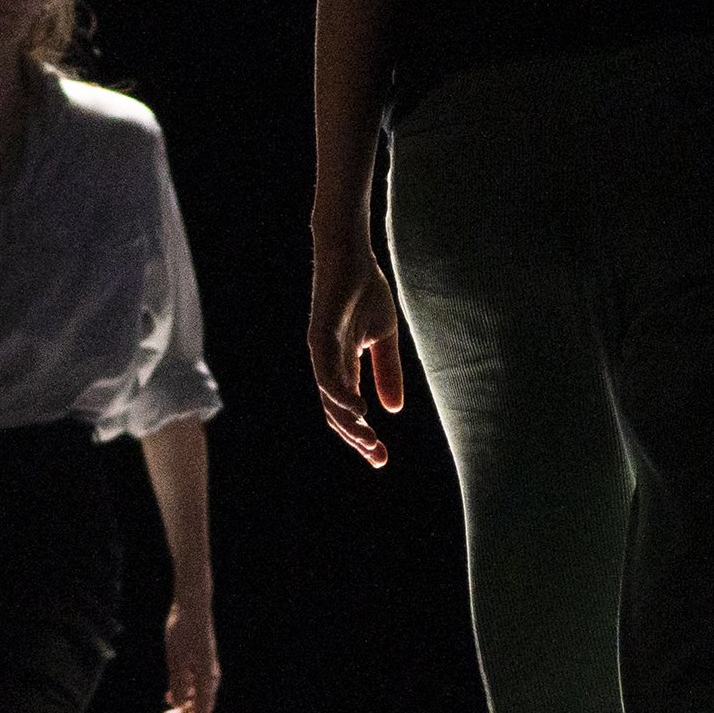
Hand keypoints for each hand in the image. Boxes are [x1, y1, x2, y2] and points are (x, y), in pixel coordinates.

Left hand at [159, 591, 221, 712]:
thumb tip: (178, 705)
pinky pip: (192, 689)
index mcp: (207, 679)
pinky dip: (180, 698)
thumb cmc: (183, 630)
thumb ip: (178, 682)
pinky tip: (167, 699)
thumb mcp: (176, 657)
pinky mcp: (198, 665)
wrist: (192, 606)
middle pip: (197, 712)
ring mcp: (204, 672)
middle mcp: (209, 678)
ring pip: (194, 701)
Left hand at [308, 225, 407, 468]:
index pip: (348, 411)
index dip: (363, 435)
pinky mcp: (319, 337)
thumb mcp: (385, 338)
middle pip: (335, 413)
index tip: (382, 458)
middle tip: (378, 457)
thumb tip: (394, 410)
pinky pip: (327, 375)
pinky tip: (359, 411)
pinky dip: (341, 396)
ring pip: (330, 400)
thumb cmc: (366, 290)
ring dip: (349, 424)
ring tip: (368, 440)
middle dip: (356, 438)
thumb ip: (388, 372)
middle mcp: (327, 365)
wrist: (351, 254)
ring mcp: (321, 353)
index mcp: (342, 367)